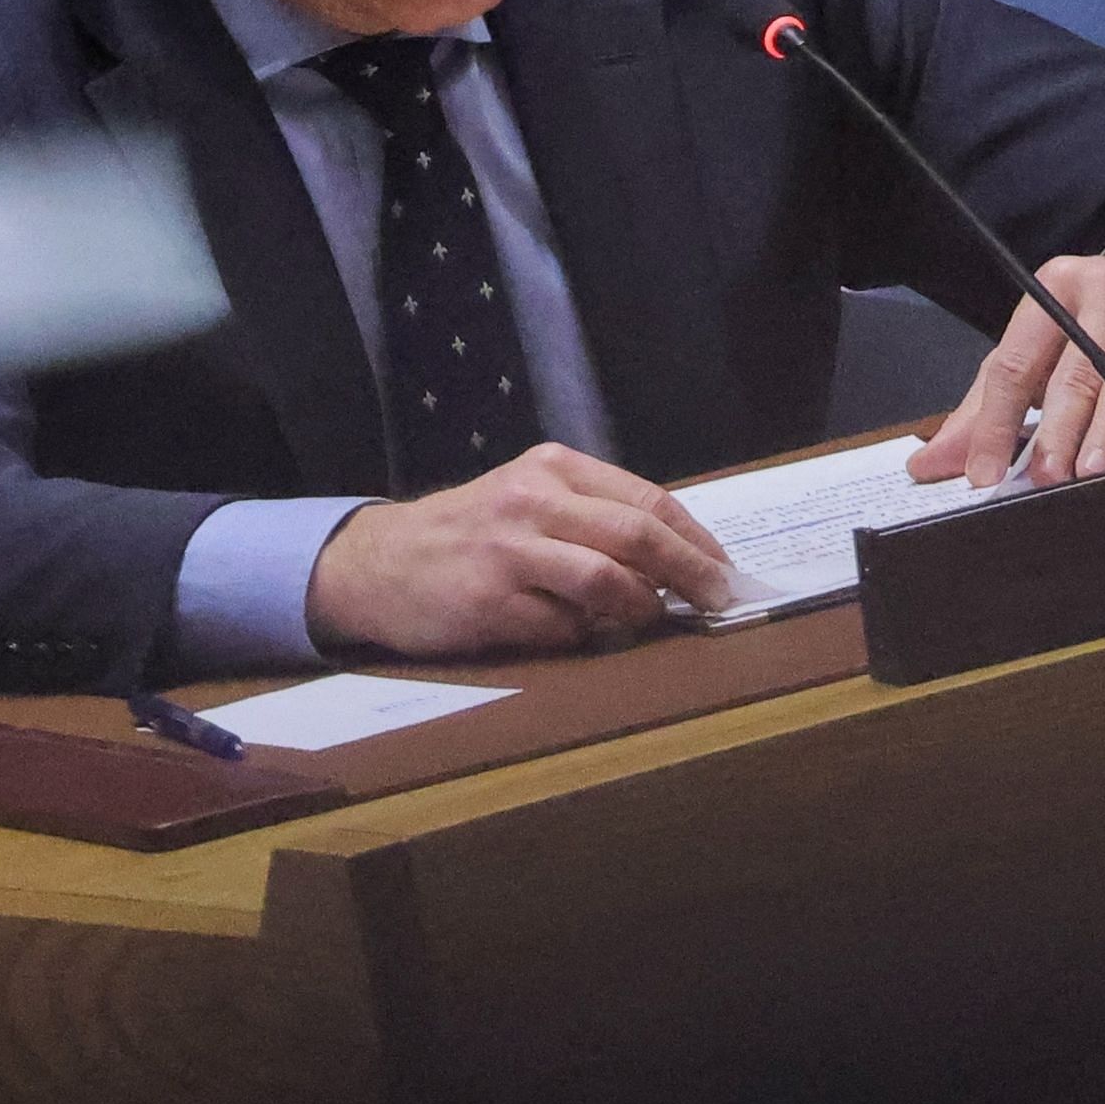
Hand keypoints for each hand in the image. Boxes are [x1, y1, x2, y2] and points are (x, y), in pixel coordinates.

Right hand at [304, 444, 739, 658]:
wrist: (378, 562)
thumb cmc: (470, 533)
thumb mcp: (530, 501)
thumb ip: (593, 520)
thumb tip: (676, 564)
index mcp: (553, 468)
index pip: (648, 500)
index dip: (697, 541)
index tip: (726, 572)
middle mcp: (533, 500)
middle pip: (638, 534)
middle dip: (692, 573)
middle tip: (719, 603)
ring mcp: (508, 550)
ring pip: (607, 580)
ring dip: (640, 608)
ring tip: (644, 620)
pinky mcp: (488, 601)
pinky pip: (562, 627)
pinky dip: (581, 635)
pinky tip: (572, 633)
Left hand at [909, 247, 1104, 488]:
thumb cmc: (1097, 324)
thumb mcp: (1040, 347)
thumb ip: (987, 404)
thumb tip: (931, 462)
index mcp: (1055, 289)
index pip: (1016, 363)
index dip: (997, 422)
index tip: (985, 473)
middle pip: (1075, 374)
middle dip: (1056, 431)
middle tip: (1045, 478)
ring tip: (1087, 472)